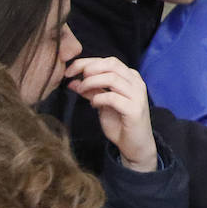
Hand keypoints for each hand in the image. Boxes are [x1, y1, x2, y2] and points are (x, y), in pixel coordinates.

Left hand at [66, 57, 157, 171]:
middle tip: (72, 77)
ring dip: (91, 83)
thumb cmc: (120, 123)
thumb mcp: (102, 103)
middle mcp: (136, 84)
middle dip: (88, 68)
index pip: (108, 61)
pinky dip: (98, 99)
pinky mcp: (135, 110)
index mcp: (131, 78)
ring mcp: (138, 96)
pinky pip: (112, 98)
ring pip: (112, 78)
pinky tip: (93, 104)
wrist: (134, 145)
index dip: (86, 62)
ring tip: (81, 91)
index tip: (69, 70)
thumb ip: (90, 90)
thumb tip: (72, 81)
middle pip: (111, 64)